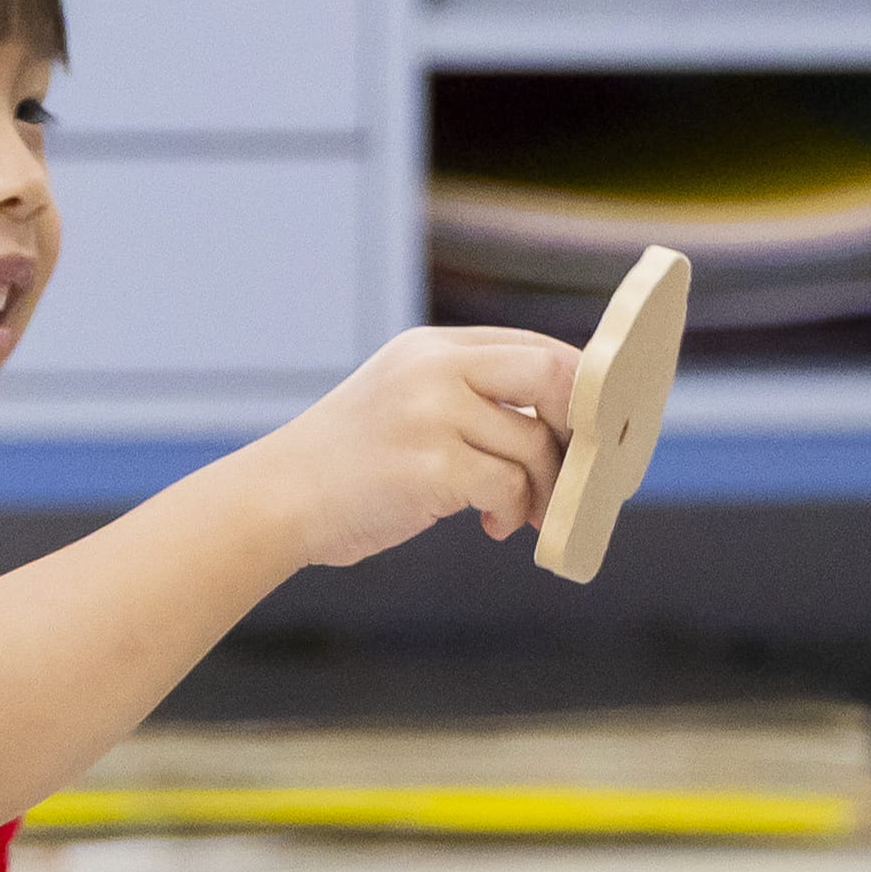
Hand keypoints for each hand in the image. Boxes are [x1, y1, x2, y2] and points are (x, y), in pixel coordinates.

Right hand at [237, 329, 581, 569]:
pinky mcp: (429, 468)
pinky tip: (490, 525)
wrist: (278, 498)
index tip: (591, 427)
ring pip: (534, 444)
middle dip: (579, 425)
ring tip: (521, 513)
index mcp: (431, 347)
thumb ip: (470, 396)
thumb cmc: (350, 463)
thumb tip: (564, 422)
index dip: (576, 387)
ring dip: (542, 489)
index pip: (532, 346)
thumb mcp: (405, 400)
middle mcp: (433, 369)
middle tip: (580, 467)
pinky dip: (511, 512)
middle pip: (551, 375)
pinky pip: (508, 487)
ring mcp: (430, 415)